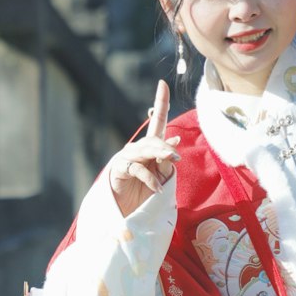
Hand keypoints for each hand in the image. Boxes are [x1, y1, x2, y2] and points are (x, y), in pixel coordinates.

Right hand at [108, 79, 179, 218]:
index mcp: (151, 146)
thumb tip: (173, 146)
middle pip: (154, 139)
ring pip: (145, 150)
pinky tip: (156, 187)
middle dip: (165, 146)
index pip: (157, 120)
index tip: (163, 83)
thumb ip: (166, 162)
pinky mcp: (119, 168)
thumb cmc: (146, 193)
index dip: (160, 101)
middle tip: (176, 156)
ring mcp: (127, 157)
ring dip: (160, 154)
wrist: (127, 212)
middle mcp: (139, 148)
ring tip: (172, 162)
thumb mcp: (161, 176)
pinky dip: (148, 177)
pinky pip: (136, 167)